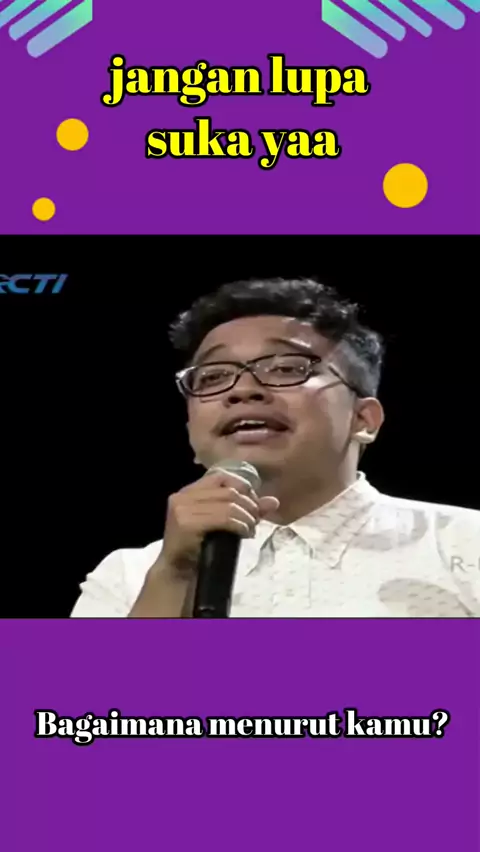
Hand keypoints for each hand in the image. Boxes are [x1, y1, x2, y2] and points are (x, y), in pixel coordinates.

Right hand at [161, 469, 279, 570]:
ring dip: (247, 517)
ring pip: (228, 505)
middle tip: (255, 520)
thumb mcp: (223, 523)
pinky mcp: (186, 524)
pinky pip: (224, 518)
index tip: (253, 505)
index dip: (243, 487)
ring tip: (251, 529)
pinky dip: (240, 525)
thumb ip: (246, 509)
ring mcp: (182, 509)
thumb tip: (274, 502)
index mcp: (188, 491)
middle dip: (249, 505)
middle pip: (228, 491)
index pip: (221, 477)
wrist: (179, 572)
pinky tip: (245, 534)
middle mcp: (182, 496)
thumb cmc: (200, 547)